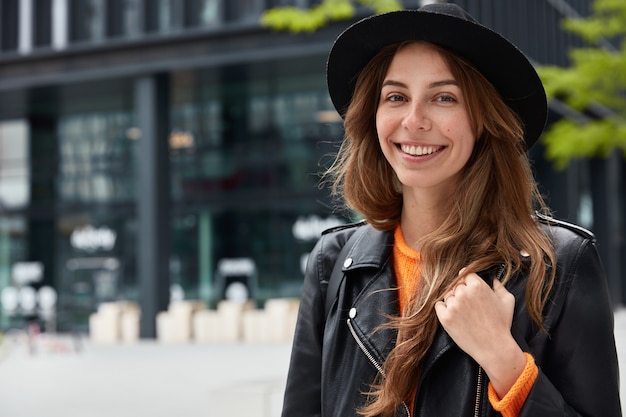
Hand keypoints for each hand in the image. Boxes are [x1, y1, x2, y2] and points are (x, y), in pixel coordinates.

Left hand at [435, 270, 526, 397]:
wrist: (494, 348)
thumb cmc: (502, 324)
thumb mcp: (507, 301)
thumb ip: (499, 285)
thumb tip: (493, 277)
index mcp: (477, 286)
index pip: (465, 274)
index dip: (467, 280)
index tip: (468, 286)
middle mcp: (463, 293)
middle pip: (456, 285)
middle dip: (462, 292)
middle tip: (469, 304)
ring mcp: (453, 306)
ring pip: (448, 295)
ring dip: (453, 301)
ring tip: (465, 313)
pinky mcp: (445, 317)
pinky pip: (439, 306)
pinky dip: (444, 308)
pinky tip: (454, 315)